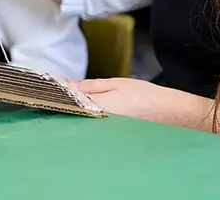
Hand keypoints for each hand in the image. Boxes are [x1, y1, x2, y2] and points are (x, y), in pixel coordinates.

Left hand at [71, 77, 209, 128]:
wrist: (167, 112)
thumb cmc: (144, 96)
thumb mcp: (116, 83)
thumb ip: (91, 85)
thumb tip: (69, 84)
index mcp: (99, 106)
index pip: (71, 100)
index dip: (60, 93)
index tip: (52, 87)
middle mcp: (101, 121)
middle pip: (76, 112)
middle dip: (68, 104)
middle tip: (62, 94)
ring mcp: (106, 130)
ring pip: (84, 119)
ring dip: (79, 111)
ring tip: (77, 102)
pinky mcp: (111, 135)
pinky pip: (94, 126)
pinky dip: (90, 118)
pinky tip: (93, 113)